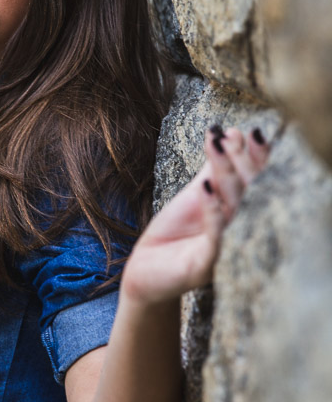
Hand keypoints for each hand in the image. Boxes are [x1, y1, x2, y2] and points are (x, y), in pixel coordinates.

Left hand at [121, 126, 270, 304]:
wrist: (146, 270)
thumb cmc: (174, 234)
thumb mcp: (194, 195)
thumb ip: (213, 170)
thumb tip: (230, 133)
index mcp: (242, 215)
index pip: (256, 183)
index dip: (255, 157)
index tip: (245, 131)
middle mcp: (240, 233)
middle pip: (252, 193)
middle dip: (242, 161)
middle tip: (229, 136)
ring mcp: (226, 251)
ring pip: (235, 208)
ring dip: (226, 174)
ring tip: (217, 146)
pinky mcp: (206, 266)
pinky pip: (215, 236)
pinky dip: (211, 210)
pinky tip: (204, 186)